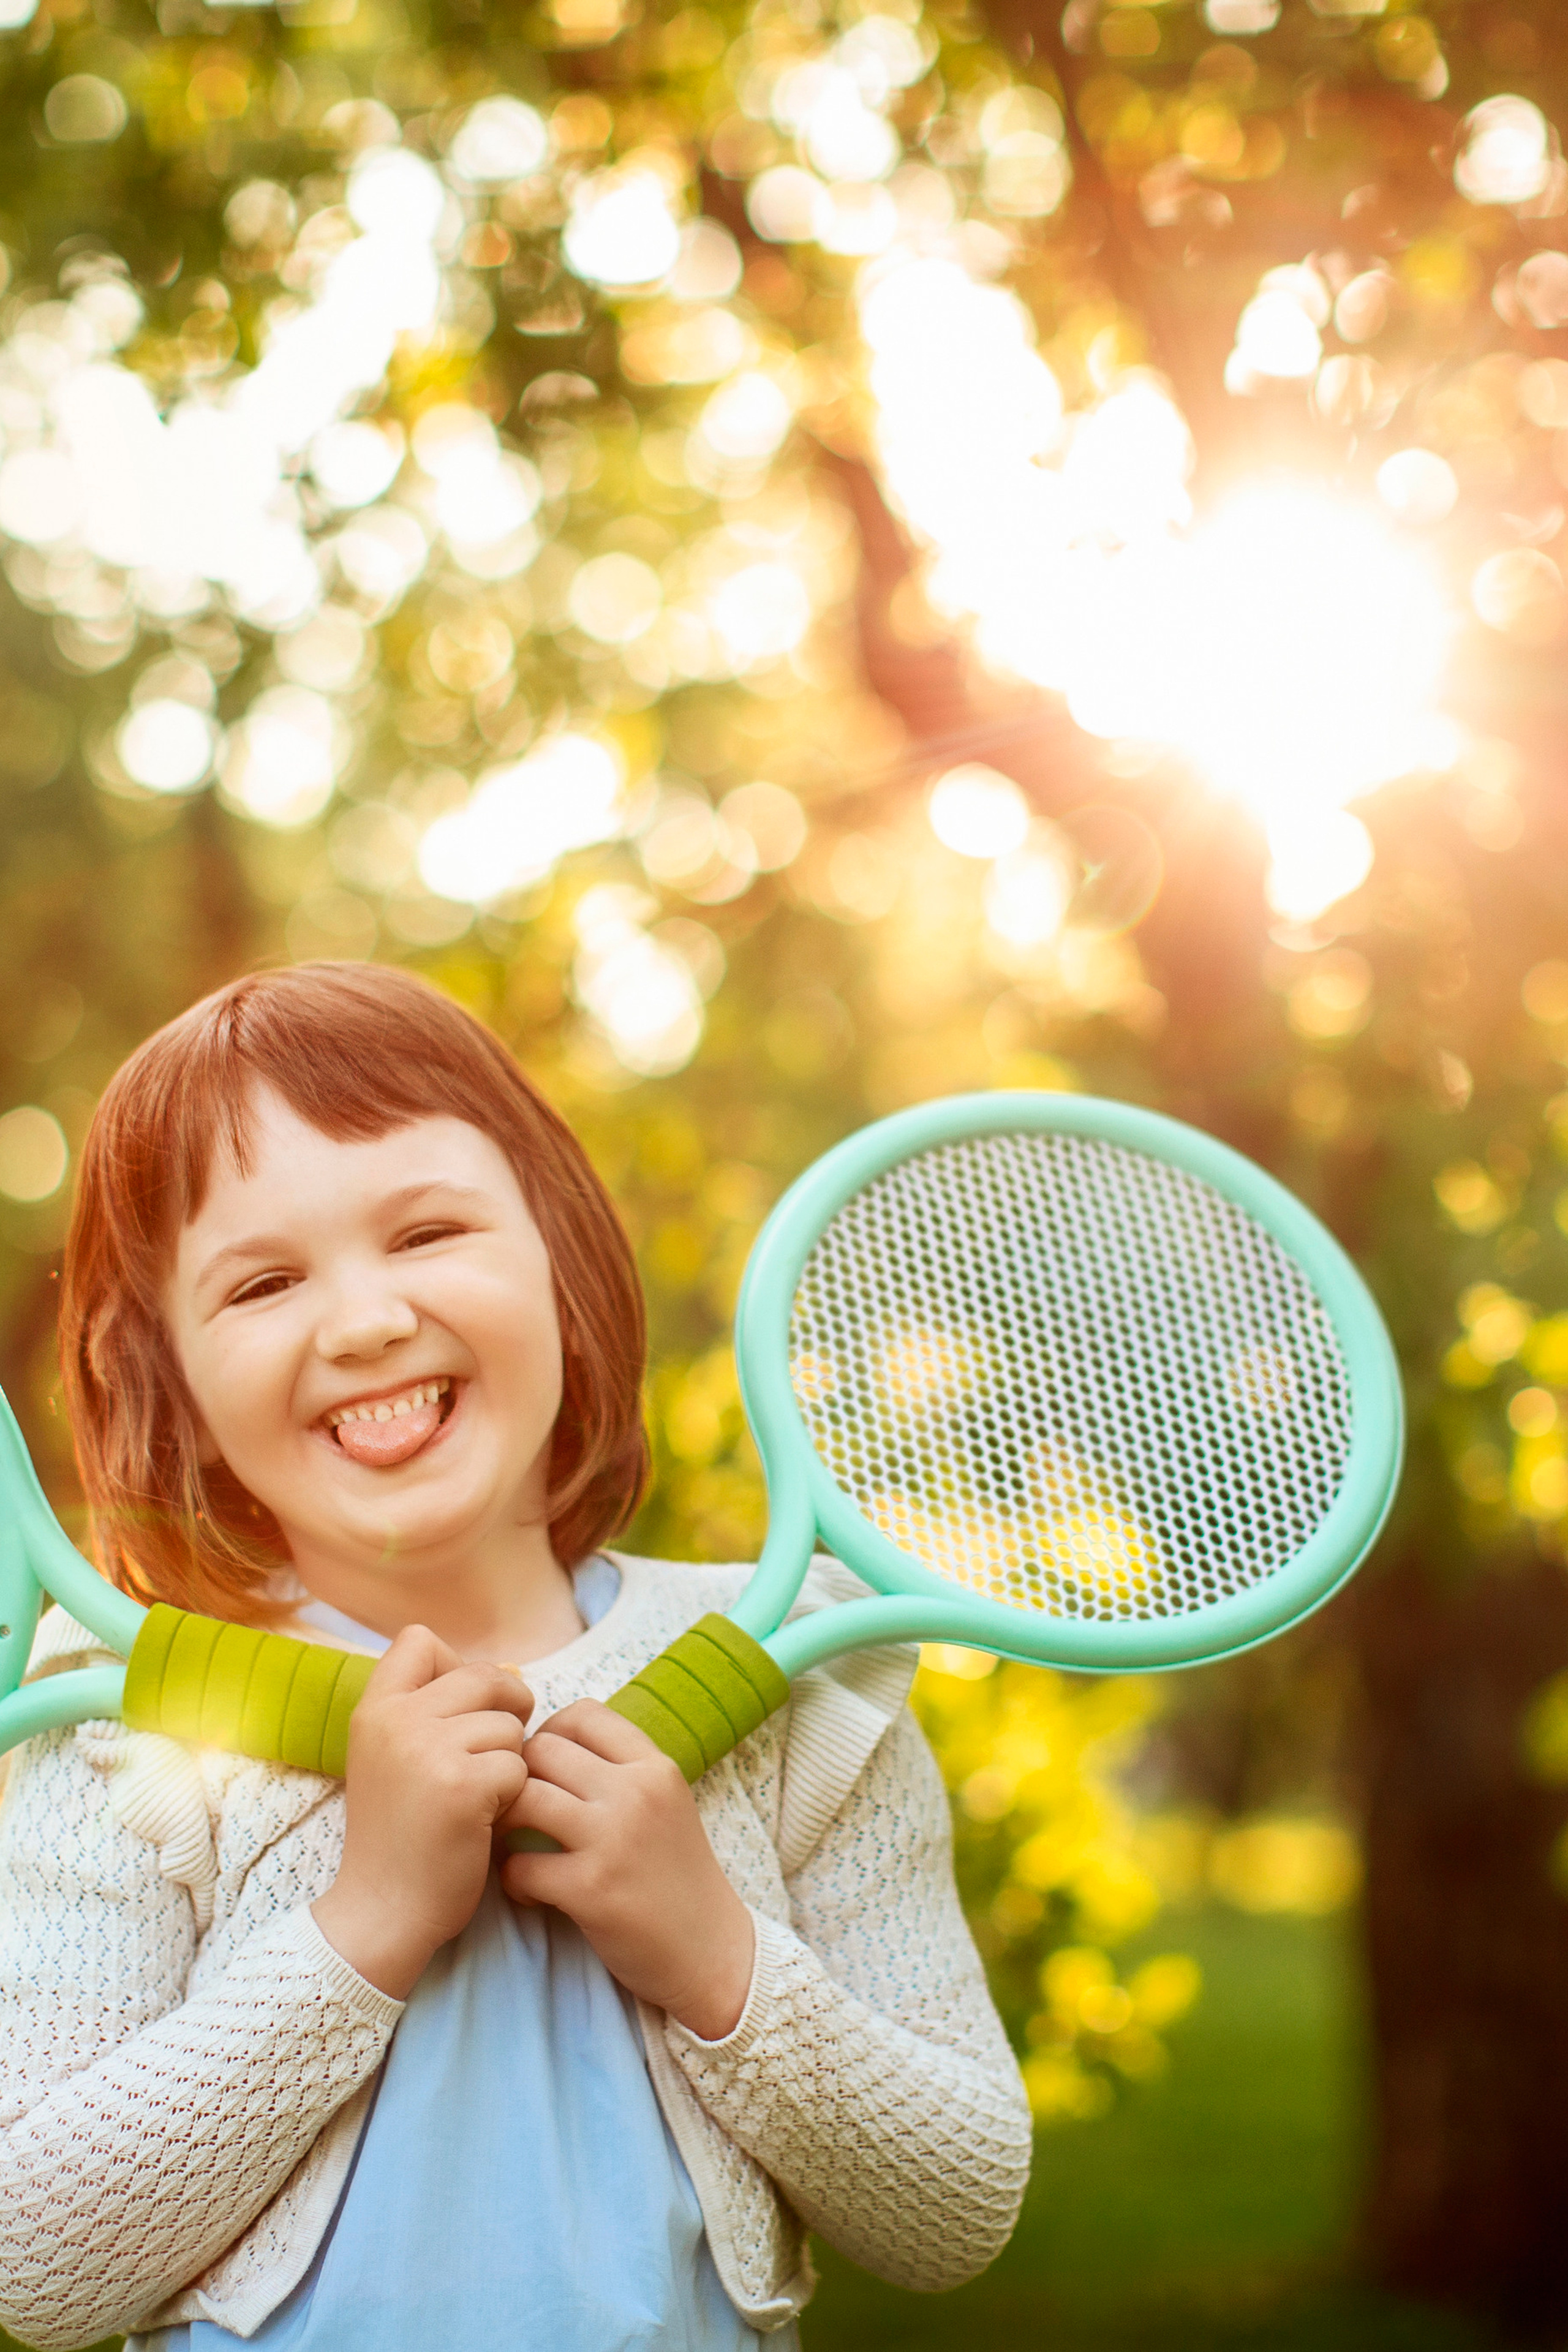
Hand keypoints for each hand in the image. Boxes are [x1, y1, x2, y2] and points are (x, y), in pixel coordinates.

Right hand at [312, 1626, 533, 1999]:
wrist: (382, 1910)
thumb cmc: (398, 1834)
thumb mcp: (390, 1758)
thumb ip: (429, 1712)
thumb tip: (507, 1676)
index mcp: (374, 1709)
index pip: (418, 1639)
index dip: (454, 1664)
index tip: (461, 1707)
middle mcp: (396, 1720)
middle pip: (483, 1675)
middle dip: (505, 1709)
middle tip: (495, 1753)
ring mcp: (428, 1750)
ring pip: (508, 1722)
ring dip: (510, 1758)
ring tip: (481, 1796)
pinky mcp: (463, 1785)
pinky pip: (519, 1764)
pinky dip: (514, 1793)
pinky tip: (487, 1819)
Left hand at [498, 1702, 754, 2040]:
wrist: (711, 1951)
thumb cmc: (678, 1877)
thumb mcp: (666, 1804)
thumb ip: (620, 1772)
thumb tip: (551, 1746)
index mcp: (655, 1767)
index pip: (583, 1713)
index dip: (549, 1733)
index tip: (545, 1769)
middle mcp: (636, 1792)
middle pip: (543, 1750)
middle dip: (518, 1778)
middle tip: (521, 1811)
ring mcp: (613, 1839)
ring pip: (524, 1798)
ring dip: (506, 1823)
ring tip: (516, 1845)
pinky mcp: (592, 1889)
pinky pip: (519, 1865)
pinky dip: (512, 1879)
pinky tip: (530, 1891)